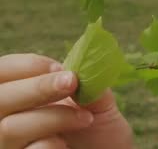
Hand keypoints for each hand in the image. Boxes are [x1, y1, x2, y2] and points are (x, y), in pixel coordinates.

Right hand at [0, 53, 131, 148]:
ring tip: (85, 118)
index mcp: (22, 96)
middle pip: (0, 99)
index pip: (2, 73)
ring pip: (10, 127)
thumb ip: (88, 83)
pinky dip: (47, 145)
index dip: (25, 65)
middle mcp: (8, 120)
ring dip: (53, 117)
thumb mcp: (97, 102)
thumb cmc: (100, 130)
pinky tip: (65, 145)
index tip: (58, 66)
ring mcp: (11, 145)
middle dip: (37, 87)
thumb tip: (82, 64)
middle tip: (71, 82)